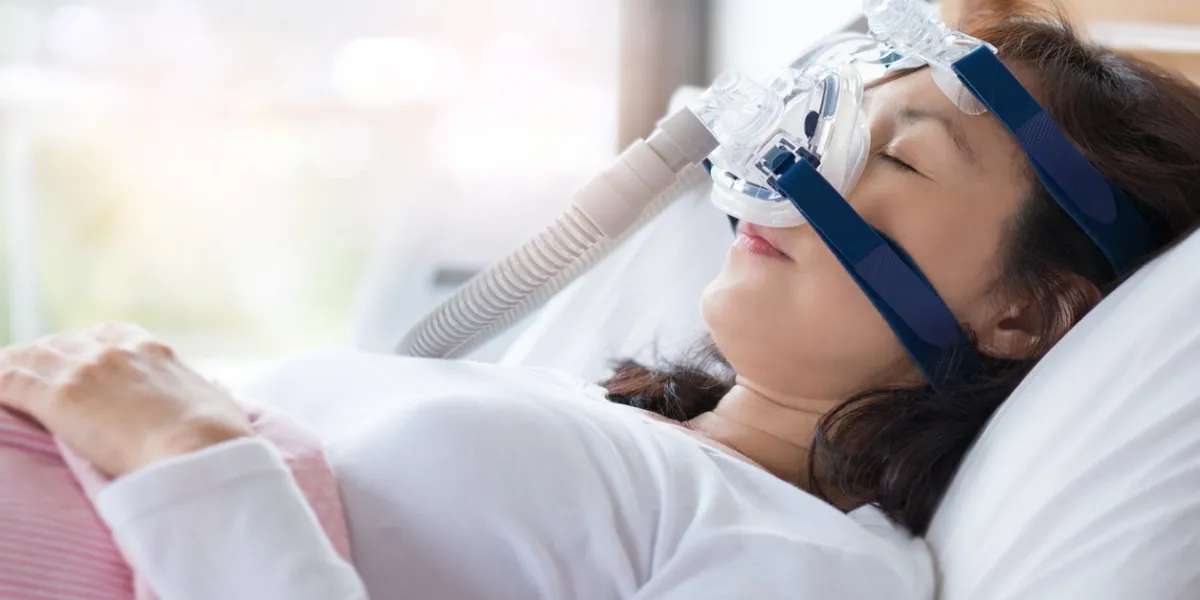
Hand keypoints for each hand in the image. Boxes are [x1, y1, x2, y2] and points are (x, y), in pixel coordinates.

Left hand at [0, 323, 252, 477]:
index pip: (107, 334)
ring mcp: (85, 370)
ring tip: (3, 384)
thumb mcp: (221, 402)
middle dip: (44, 360)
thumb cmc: (218, 437)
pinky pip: (9, 381)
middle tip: (29, 381)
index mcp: (153, 351)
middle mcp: (116, 351)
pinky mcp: (60, 396)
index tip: (78, 363)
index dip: (86, 348)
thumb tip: (214, 387)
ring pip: (30, 358)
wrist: (200, 451)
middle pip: (62, 343)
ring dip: (13, 372)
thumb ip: (210, 390)